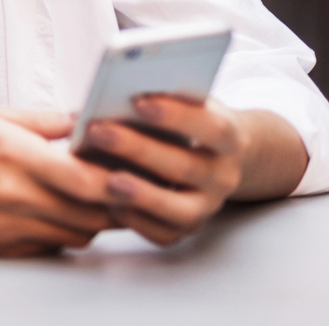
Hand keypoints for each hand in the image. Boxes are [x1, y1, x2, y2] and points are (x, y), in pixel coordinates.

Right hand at [0, 108, 118, 255]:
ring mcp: (2, 228)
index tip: (132, 168)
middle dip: (114, 202)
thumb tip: (86, 120)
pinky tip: (55, 212)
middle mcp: (9, 196)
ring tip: (92, 197)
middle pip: (89, 214)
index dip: (117, 178)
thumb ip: (42, 120)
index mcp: (10, 154)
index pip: (84, 178)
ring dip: (91, 219)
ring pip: (75, 235)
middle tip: (124, 184)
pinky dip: (62, 233)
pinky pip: (49, 248)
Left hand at [80, 96, 245, 245]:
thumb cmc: (190, 121)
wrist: (219, 156)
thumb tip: (112, 94)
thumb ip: (165, 96)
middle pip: (185, 167)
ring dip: (142, 195)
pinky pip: (165, 234)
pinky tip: (112, 205)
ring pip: (179, 209)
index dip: (176, 116)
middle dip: (139, 149)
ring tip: (107, 179)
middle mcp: (224, 176)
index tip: (137, 101)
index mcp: (230, 139)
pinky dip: (138, 222)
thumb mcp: (190, 102)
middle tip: (97, 131)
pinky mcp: (190, 228)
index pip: (211, 128)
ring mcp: (209, 206)